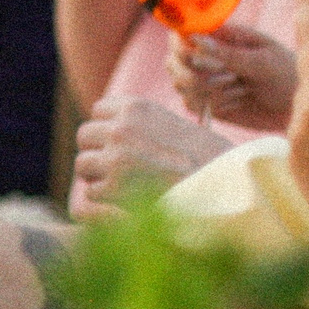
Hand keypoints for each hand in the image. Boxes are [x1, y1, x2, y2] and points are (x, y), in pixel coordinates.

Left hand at [69, 96, 229, 216]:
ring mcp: (115, 156)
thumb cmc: (208, 159)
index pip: (98, 110)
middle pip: (84, 135)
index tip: (121, 143)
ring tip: (126, 185)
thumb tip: (108, 129)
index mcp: (136, 107)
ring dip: (98, 177)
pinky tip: (131, 200)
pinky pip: (92, 192)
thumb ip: (140, 123)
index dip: (107, 127)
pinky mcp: (114, 186)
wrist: (226, 186)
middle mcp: (121, 127)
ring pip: (82, 164)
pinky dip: (106, 200)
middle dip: (97, 152)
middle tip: (118, 168)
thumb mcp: (173, 125)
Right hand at [170, 23, 297, 130]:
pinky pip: (191, 104)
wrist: (300, 108)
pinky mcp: (207, 102)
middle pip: (173, 61)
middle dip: (195, 74)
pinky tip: (237, 102)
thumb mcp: (264, 61)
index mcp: (221, 36)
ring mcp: (204, 79)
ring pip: (180, 85)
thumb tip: (194, 37)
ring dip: (209, 91)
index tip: (196, 58)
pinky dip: (212, 106)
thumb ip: (228, 53)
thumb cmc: (288, 76)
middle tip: (231, 78)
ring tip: (241, 89)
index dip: (180, 46)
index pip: (182, 33)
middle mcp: (207, 55)